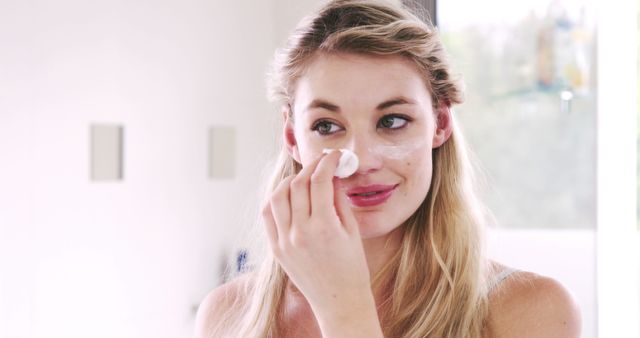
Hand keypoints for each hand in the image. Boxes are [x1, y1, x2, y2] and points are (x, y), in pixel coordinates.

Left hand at [262, 150, 375, 321]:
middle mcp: (300, 233)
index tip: (334, 157)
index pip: (320, 181)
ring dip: (291, 180)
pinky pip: (268, 215)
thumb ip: (339, 200)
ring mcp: (284, 241)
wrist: (338, 301)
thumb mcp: (352, 231)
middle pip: (298, 184)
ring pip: (278, 196)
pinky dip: (276, 199)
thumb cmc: (351, 268)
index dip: (327, 163)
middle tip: (321, 163)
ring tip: (304, 177)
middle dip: (311, 167)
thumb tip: (332, 174)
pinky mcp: (276, 249)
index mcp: (324, 228)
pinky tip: (288, 194)